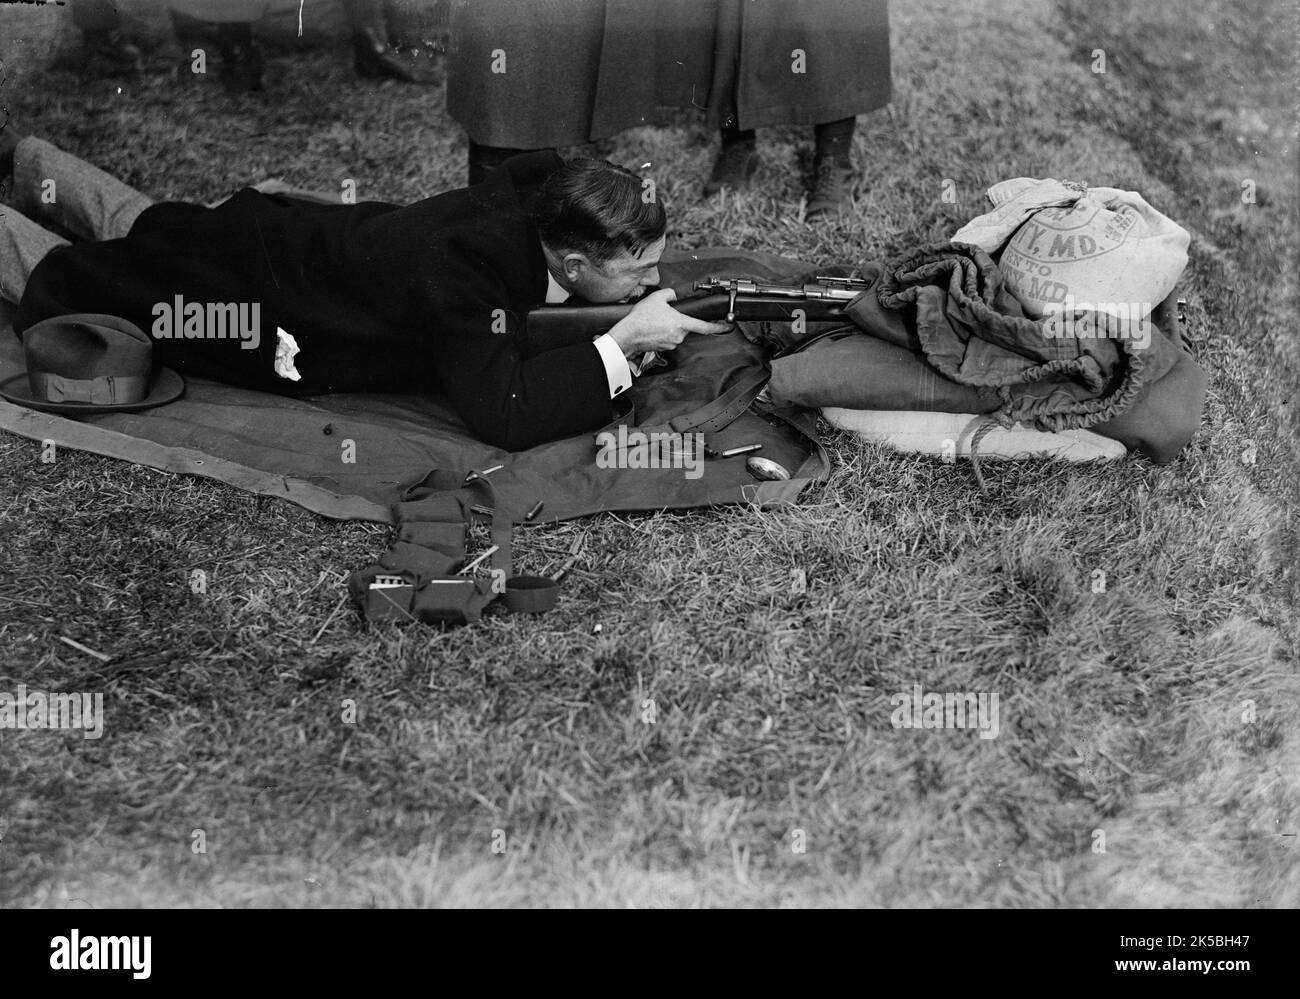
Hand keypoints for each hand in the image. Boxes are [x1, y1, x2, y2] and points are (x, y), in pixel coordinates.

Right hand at [605, 288, 732, 356]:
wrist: (627, 335)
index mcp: (681, 323)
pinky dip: (661, 332)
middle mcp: (679, 336)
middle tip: (663, 314)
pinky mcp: (663, 348)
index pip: (705, 327)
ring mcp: (671, 343)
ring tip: (654, 321)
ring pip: (676, 332)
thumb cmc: (641, 319)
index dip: (718, 327)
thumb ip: (671, 294)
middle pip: (686, 326)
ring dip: (668, 326)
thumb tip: (674, 297)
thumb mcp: (657, 298)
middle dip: (678, 319)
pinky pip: (667, 338)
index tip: (726, 327)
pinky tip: (652, 328)